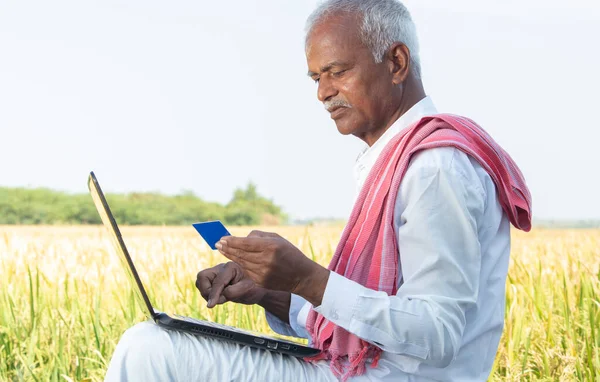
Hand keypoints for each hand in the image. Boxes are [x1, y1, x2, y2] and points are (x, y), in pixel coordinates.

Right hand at [195, 262, 266, 307]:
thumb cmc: (252, 288)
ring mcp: (215, 273)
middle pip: (202, 276)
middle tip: (220, 299)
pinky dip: (207, 294)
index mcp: (231, 267)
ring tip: (222, 298)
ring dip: (207, 293)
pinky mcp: (211, 279)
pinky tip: (218, 296)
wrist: (253, 289)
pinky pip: (201, 286)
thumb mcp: (247, 290)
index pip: (217, 281)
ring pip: (200, 281)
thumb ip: (234, 292)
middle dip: (207, 291)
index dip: (214, 294)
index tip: (210, 305)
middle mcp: (220, 267)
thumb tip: (218, 297)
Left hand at [215, 230, 329, 305]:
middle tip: (217, 243)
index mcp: (271, 247)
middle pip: (241, 253)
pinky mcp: (261, 282)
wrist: (301, 276)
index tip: (222, 238)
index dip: (232, 241)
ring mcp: (263, 273)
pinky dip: (239, 264)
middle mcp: (266, 260)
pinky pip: (246, 271)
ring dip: (230, 256)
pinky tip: (234, 259)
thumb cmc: (289, 253)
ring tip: (222, 249)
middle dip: (227, 248)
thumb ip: (259, 236)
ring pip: (241, 263)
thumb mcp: (278, 239)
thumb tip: (241, 238)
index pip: (246, 243)